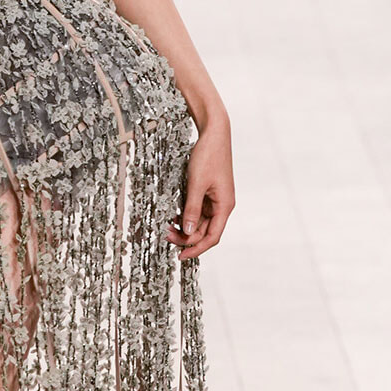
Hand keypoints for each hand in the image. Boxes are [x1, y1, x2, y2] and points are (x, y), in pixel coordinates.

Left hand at [167, 119, 233, 261]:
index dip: (196, 248)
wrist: (214, 133)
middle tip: (166, 236)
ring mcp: (215, 199)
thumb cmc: (208, 156)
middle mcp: (222, 205)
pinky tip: (174, 215)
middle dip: (186, 237)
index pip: (212, 237)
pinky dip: (186, 215)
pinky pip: (197, 210)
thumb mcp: (196, 183)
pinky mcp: (207, 192)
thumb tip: (188, 232)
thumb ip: (192, 208)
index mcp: (224, 206)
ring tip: (167, 227)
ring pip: (199, 221)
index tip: (180, 256)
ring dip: (185, 226)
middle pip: (204, 231)